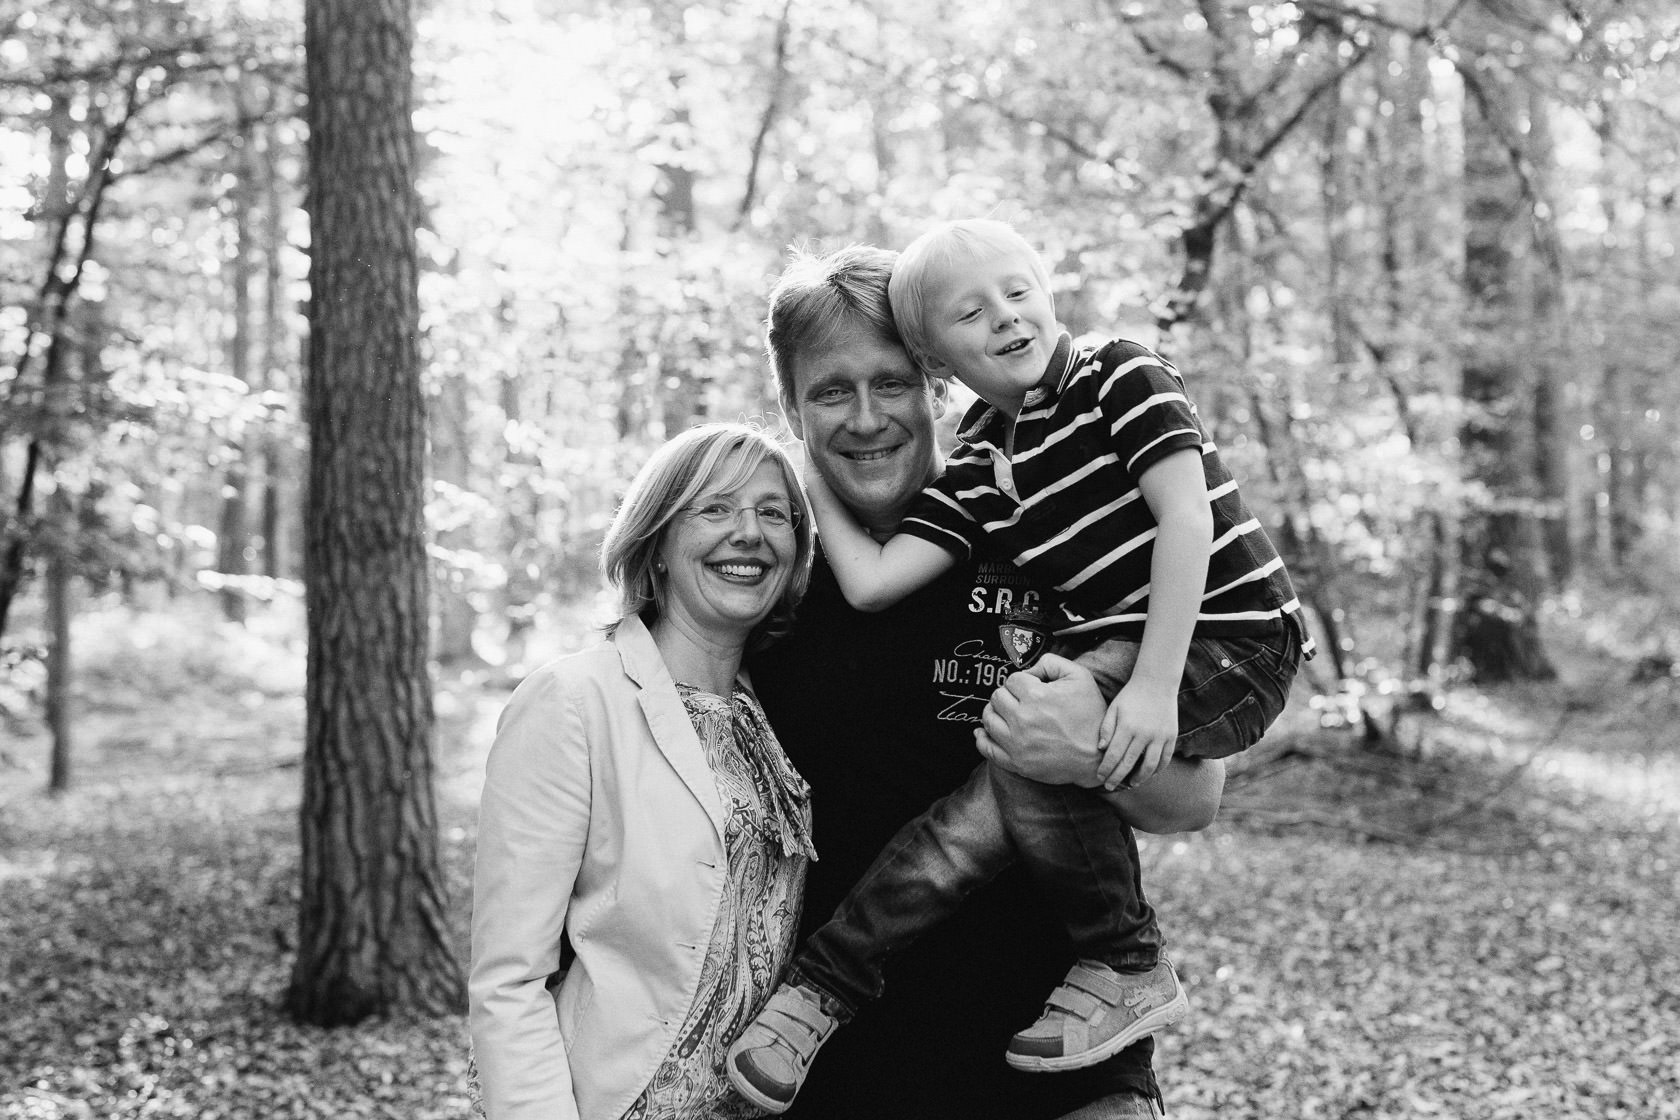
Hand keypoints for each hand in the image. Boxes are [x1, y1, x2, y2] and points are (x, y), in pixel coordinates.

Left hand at [975, 654, 1104, 786]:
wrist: (1097, 757)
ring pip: (988, 719)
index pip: (1011, 679)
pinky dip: (982, 739)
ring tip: (1007, 713)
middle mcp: (1022, 719)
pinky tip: (983, 732)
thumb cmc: (1091, 716)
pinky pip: (987, 748)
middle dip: (1007, 695)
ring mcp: (1017, 743)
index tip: (1031, 688)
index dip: (1021, 681)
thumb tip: (1029, 669)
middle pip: (997, 697)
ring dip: (994, 712)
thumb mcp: (1081, 677)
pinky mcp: (1016, 763)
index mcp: (1037, 696)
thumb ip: (1052, 662)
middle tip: (1020, 700)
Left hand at [1095, 679, 1178, 790]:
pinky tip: (1149, 774)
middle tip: (1110, 786)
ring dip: (1139, 778)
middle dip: (1118, 778)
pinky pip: (1165, 759)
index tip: (1099, 778)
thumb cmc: (1131, 696)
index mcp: (1127, 726)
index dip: (1106, 769)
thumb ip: (1106, 728)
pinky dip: (1158, 769)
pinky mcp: (1171, 736)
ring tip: (1131, 784)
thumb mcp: (1114, 708)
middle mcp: (1144, 733)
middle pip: (1129, 763)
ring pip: (1150, 766)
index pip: (1114, 755)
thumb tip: (1101, 749)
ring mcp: (1160, 736)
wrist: (1157, 683)